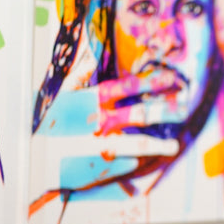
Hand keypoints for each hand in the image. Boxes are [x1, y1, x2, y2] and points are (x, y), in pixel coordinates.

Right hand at [36, 71, 182, 193]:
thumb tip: (91, 56)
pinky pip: (129, 162)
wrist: (39, 161)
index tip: (172, 79)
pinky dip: (142, 161)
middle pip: (142, 113)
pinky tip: (154, 161)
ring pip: (140, 142)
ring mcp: (103, 144)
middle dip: (166, 110)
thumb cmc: (51, 127)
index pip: (129, 86)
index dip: (153, 81)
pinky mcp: (103, 167)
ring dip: (160, 143)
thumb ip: (78, 75)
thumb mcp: (61, 96)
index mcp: (92, 100)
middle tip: (184, 108)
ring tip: (175, 145)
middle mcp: (100, 121)